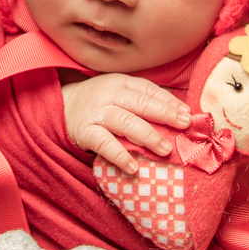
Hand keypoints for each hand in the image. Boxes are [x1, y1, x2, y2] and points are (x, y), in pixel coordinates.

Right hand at [62, 74, 191, 172]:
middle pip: (140, 104)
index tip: (187, 114)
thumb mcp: (120, 93)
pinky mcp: (84, 132)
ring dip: (148, 136)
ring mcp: (96, 113)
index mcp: (121, 82)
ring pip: (125, 122)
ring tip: (165, 149)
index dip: (169, 102)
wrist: (61, 108)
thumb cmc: (100, 102)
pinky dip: (120, 155)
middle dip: (165, 114)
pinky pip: (104, 144)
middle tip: (184, 126)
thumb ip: (145, 100)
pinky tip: (134, 167)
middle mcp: (109, 94)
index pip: (149, 90)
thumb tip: (180, 112)